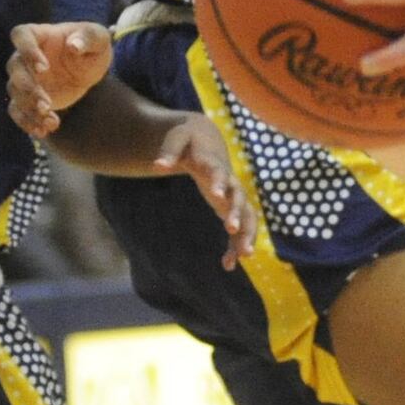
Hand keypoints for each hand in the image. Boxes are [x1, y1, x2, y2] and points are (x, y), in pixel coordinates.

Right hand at [6, 22, 112, 137]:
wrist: (88, 69)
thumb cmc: (91, 46)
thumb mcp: (98, 38)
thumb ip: (88, 38)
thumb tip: (73, 46)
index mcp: (40, 34)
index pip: (21, 35)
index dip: (27, 50)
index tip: (44, 68)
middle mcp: (25, 55)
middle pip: (15, 68)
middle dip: (28, 88)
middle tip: (47, 104)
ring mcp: (25, 77)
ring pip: (15, 92)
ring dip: (29, 108)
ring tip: (51, 121)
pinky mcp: (27, 98)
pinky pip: (18, 110)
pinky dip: (28, 122)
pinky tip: (44, 130)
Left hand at [154, 115, 257, 270]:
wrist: (206, 140)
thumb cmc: (189, 139)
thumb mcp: (177, 138)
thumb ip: (169, 151)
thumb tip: (157, 166)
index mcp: (215, 164)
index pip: (220, 173)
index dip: (220, 183)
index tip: (218, 195)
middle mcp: (230, 181)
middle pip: (240, 198)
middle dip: (237, 213)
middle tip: (232, 228)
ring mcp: (233, 196)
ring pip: (247, 216)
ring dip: (247, 234)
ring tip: (243, 256)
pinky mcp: (231, 207)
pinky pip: (239, 229)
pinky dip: (235, 246)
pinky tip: (228, 265)